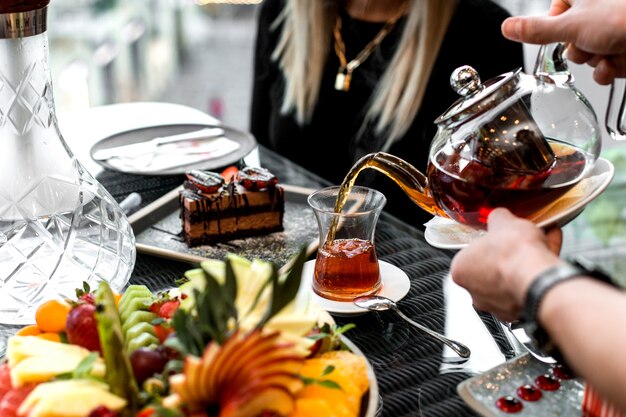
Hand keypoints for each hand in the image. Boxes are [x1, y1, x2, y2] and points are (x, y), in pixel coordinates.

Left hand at [450, 208, 562, 321]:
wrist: (537, 277)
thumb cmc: (513, 254)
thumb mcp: (502, 221)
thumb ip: (496, 218)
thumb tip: (499, 216)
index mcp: (460, 270)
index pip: (472, 253)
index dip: (489, 242)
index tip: (500, 237)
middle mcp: (475, 292)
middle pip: (492, 267)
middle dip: (509, 253)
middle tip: (522, 240)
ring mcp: (497, 305)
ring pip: (512, 278)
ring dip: (526, 261)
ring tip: (542, 242)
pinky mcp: (519, 312)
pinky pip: (528, 288)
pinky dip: (538, 273)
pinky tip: (549, 255)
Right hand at [501, 0, 625, 83]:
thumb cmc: (624, 18)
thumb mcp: (570, 25)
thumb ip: (536, 30)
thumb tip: (507, 28)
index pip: (556, 10)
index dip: (556, 25)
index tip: (562, 31)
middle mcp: (599, 11)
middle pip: (570, 36)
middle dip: (577, 48)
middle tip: (587, 43)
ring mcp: (612, 31)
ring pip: (587, 53)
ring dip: (593, 60)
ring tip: (606, 52)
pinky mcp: (623, 50)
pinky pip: (603, 66)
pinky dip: (606, 70)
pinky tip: (614, 64)